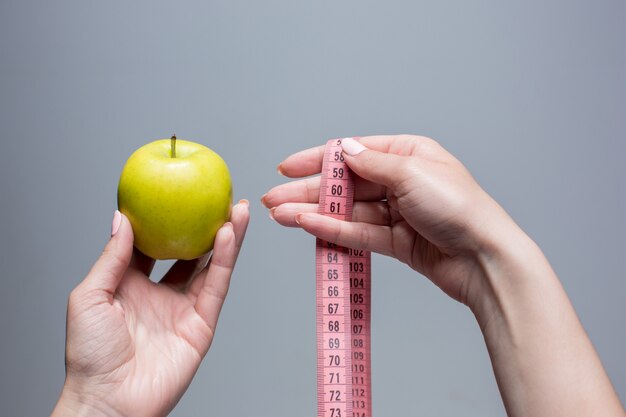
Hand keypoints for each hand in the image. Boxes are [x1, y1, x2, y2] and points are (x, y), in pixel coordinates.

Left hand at [52, 201, 249, 416]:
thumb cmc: (89, 355)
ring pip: (210, 266)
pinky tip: (229, 235)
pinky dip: (225, 260)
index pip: (155, 246)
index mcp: (131, 285)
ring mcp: (183, 309)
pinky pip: (215, 286)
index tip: (177, 195)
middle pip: (190, 252)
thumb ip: (111, 257)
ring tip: (239, 209)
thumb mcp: (89, 296)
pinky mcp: (202, 324)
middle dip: (206, 226)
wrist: (109, 400)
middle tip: (220, 199)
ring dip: (226, 238)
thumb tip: (122, 218)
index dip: (167, 221)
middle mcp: (161, 294)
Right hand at [263, 136, 624, 416]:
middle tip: (274, 199)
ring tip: (280, 217)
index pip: (352, 152)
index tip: (286, 167)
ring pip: (347, 211)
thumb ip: (371, 162)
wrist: (484, 258)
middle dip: (308, 191)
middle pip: (345, 184)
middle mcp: (401, 180)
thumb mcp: (412, 172)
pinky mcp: (397, 241)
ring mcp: (398, 212)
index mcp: (408, 153)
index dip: (317, 159)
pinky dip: (334, 230)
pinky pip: (359, 233)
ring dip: (313, 213)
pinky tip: (308, 227)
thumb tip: (343, 149)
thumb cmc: (459, 208)